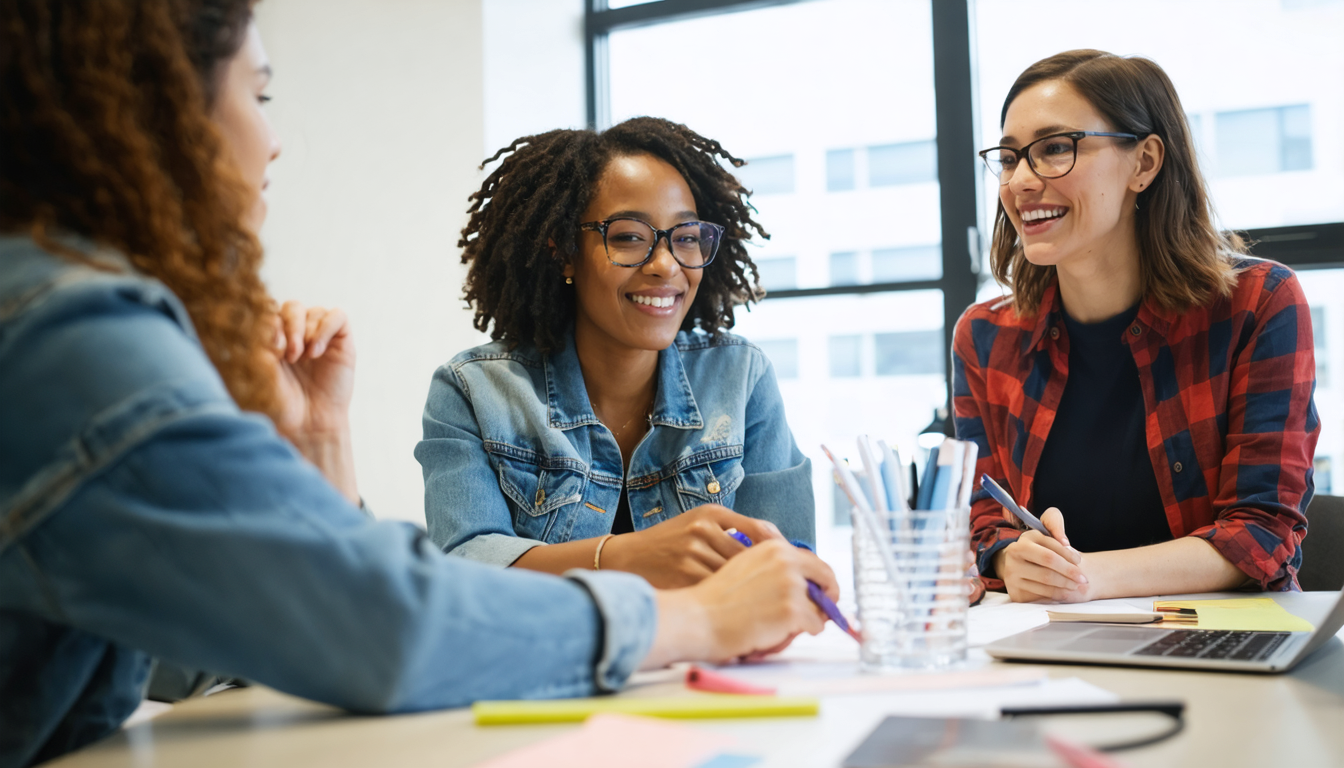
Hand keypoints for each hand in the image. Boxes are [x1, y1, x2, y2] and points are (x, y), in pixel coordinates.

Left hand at [272, 301, 355, 438]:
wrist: (309, 425)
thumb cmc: (281, 403)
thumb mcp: (262, 373)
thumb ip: (263, 344)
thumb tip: (273, 323)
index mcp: (274, 339)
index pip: (271, 313)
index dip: (272, 325)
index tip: (273, 350)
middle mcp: (297, 334)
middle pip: (292, 307)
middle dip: (291, 327)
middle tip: (291, 355)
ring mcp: (320, 337)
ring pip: (314, 311)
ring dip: (308, 332)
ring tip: (306, 357)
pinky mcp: (341, 341)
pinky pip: (338, 316)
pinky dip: (326, 328)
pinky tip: (317, 352)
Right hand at [600, 504, 786, 588]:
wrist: (628, 558)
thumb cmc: (669, 544)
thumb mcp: (699, 524)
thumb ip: (733, 531)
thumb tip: (777, 547)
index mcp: (712, 512)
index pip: (759, 530)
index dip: (779, 552)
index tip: (793, 568)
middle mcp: (704, 527)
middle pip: (752, 557)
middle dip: (768, 576)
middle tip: (784, 592)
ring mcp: (693, 552)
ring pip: (737, 576)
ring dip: (751, 592)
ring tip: (762, 603)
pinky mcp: (685, 575)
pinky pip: (719, 592)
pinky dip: (730, 602)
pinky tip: (737, 609)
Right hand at [642, 540, 839, 667]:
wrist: (697, 618)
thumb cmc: (714, 600)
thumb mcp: (744, 566)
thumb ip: (773, 567)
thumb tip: (802, 580)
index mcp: (774, 547)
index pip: (814, 561)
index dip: (821, 581)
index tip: (821, 595)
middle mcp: (785, 560)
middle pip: (827, 579)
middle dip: (826, 599)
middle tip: (820, 615)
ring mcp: (790, 584)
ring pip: (820, 607)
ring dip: (806, 620)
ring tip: (778, 627)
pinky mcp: (792, 610)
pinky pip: (814, 627)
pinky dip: (800, 635)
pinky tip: (774, 635)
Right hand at [994, 506, 1089, 601]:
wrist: (1021, 564)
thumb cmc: (1040, 547)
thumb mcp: (1045, 528)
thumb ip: (1054, 522)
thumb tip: (1064, 541)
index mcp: (1023, 541)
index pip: (1050, 552)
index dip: (1068, 557)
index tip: (1079, 560)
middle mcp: (1013, 557)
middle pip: (1047, 571)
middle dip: (1069, 575)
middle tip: (1083, 579)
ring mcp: (1011, 575)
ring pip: (1045, 585)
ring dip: (1065, 586)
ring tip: (1076, 585)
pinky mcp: (1015, 592)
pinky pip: (1040, 597)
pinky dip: (1056, 595)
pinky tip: (1064, 592)